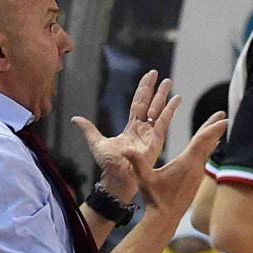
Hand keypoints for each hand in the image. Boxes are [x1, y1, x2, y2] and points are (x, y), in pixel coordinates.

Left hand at [72, 70, 175, 200]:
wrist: (116, 178)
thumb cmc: (109, 164)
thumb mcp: (96, 142)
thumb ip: (88, 129)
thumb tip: (75, 119)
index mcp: (132, 127)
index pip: (138, 103)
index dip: (143, 89)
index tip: (148, 76)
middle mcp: (144, 128)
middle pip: (149, 103)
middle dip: (154, 88)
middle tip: (158, 74)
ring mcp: (152, 133)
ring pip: (158, 109)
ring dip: (163, 95)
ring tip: (168, 81)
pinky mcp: (157, 139)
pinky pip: (164, 121)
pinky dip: (171, 109)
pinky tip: (177, 98)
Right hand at [125, 112, 227, 221]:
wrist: (165, 219)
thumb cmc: (155, 199)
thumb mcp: (144, 179)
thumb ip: (137, 163)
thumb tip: (125, 150)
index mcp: (186, 163)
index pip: (201, 141)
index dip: (212, 128)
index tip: (223, 118)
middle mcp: (196, 167)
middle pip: (208, 143)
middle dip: (215, 128)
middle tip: (224, 116)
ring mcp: (198, 175)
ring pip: (207, 152)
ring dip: (213, 138)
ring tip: (218, 128)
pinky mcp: (196, 181)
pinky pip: (205, 160)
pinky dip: (208, 149)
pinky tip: (210, 148)